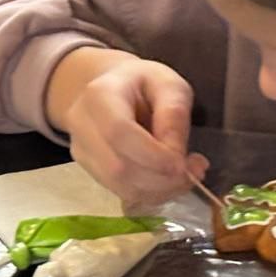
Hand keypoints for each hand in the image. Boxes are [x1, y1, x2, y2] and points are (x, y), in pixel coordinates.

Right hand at [54, 55, 207, 209]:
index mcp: (99, 94)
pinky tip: (167, 180)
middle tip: (194, 173)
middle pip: (117, 167)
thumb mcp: (168, 84)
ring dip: (158, 191)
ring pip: (118, 186)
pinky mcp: (87, 168)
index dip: (153, 156)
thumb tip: (178, 157)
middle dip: (161, 179)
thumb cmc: (142, 83)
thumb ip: (174, 115)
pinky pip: (120, 191)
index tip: (185, 164)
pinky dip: (150, 193)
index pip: (119, 133)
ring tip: (184, 176)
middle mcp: (81, 123)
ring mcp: (80, 149)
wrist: (112, 87)